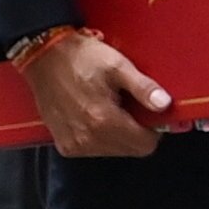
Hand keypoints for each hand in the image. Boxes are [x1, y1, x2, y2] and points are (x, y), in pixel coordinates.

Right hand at [16, 32, 171, 155]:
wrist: (43, 56)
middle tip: (129, 107)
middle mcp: (88, 139)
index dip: (154, 129)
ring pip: (114, 151)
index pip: (145, 144)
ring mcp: (74, 144)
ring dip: (118, 135)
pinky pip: (94, 150)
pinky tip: (94, 115)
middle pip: (131, 150)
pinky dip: (100, 137)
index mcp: (104, 121)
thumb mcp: (117, 65)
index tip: (150, 114)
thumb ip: (143, 88)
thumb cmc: (80, 58)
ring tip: (109, 107)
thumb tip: (164, 105)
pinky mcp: (64, 145)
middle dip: (136, 132)